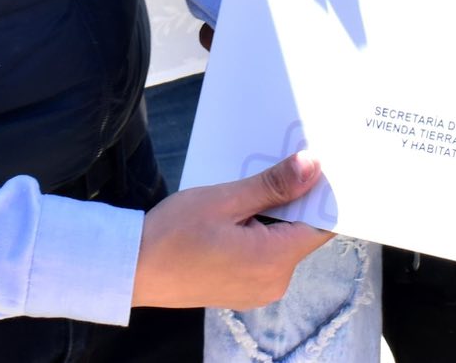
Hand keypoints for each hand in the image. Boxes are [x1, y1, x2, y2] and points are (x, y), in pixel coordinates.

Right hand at [130, 153, 333, 308]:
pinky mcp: (244, 290)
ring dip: (271, 215)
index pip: (321, 225)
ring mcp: (259, 290)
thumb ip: (273, 185)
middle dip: (292, 200)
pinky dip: (258, 233)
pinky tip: (236, 214)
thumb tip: (313, 166)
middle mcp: (274, 282)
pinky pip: (265, 256)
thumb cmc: (173, 235)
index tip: (316, 165)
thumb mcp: (225, 199)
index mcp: (274, 260)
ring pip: (282, 242)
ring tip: (246, 191)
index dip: (321, 194)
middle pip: (301, 232)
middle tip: (273, 167)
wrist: (133, 270)